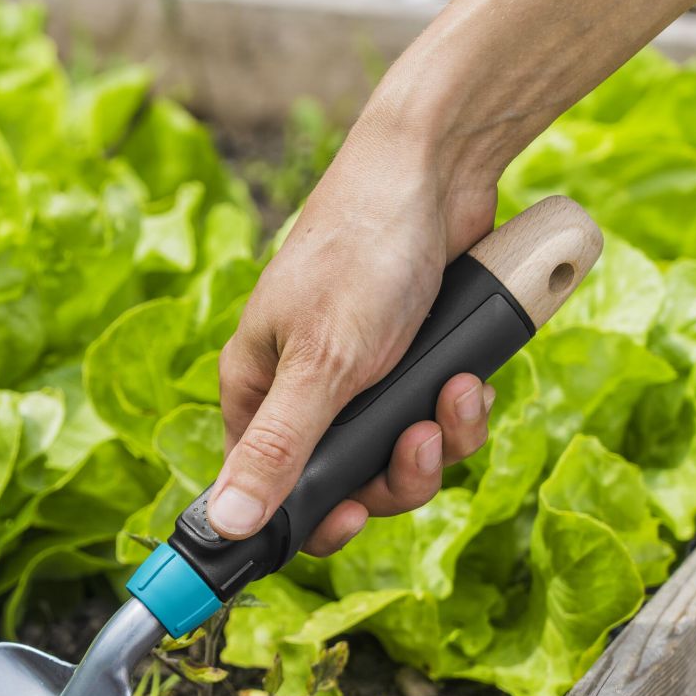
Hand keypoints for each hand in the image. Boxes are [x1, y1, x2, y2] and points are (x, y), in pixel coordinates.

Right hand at [211, 107, 499, 551]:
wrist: (437, 171)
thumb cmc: (360, 252)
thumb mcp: (320, 364)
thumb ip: (277, 450)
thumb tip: (225, 524)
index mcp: (257, 389)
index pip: (265, 489)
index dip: (310, 518)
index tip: (354, 520)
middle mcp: (304, 389)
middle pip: (347, 482)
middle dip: (395, 476)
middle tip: (419, 444)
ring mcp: (363, 376)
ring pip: (400, 455)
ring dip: (439, 441)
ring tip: (456, 396)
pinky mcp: (413, 360)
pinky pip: (437, 418)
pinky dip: (460, 410)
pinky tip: (471, 378)